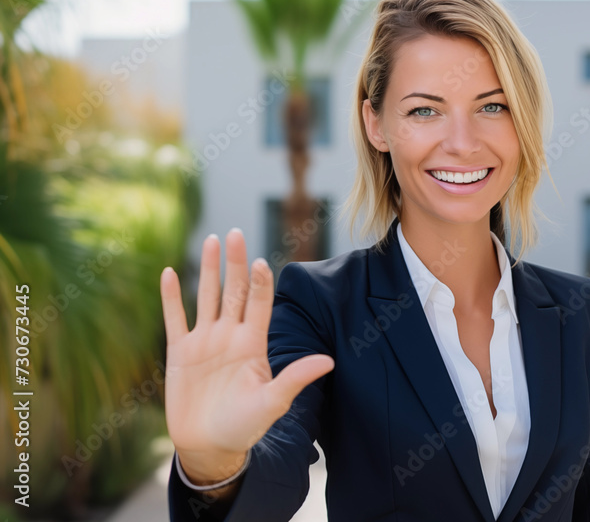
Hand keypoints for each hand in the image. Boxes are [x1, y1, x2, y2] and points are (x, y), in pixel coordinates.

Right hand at [160, 228, 334, 481]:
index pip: (259, 304)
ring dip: (208, 269)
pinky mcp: (180, 352)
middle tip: (236, 233)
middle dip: (235, 263)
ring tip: (212, 240)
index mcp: (254, 344)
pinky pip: (175, 318)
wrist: (210, 446)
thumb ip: (296, 378)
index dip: (260, 283)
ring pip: (207, 296)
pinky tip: (169, 272)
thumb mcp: (273, 402)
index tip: (262, 263)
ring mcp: (205, 341)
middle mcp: (230, 336)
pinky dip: (171, 297)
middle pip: (234, 291)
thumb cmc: (245, 426)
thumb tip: (329, 361)